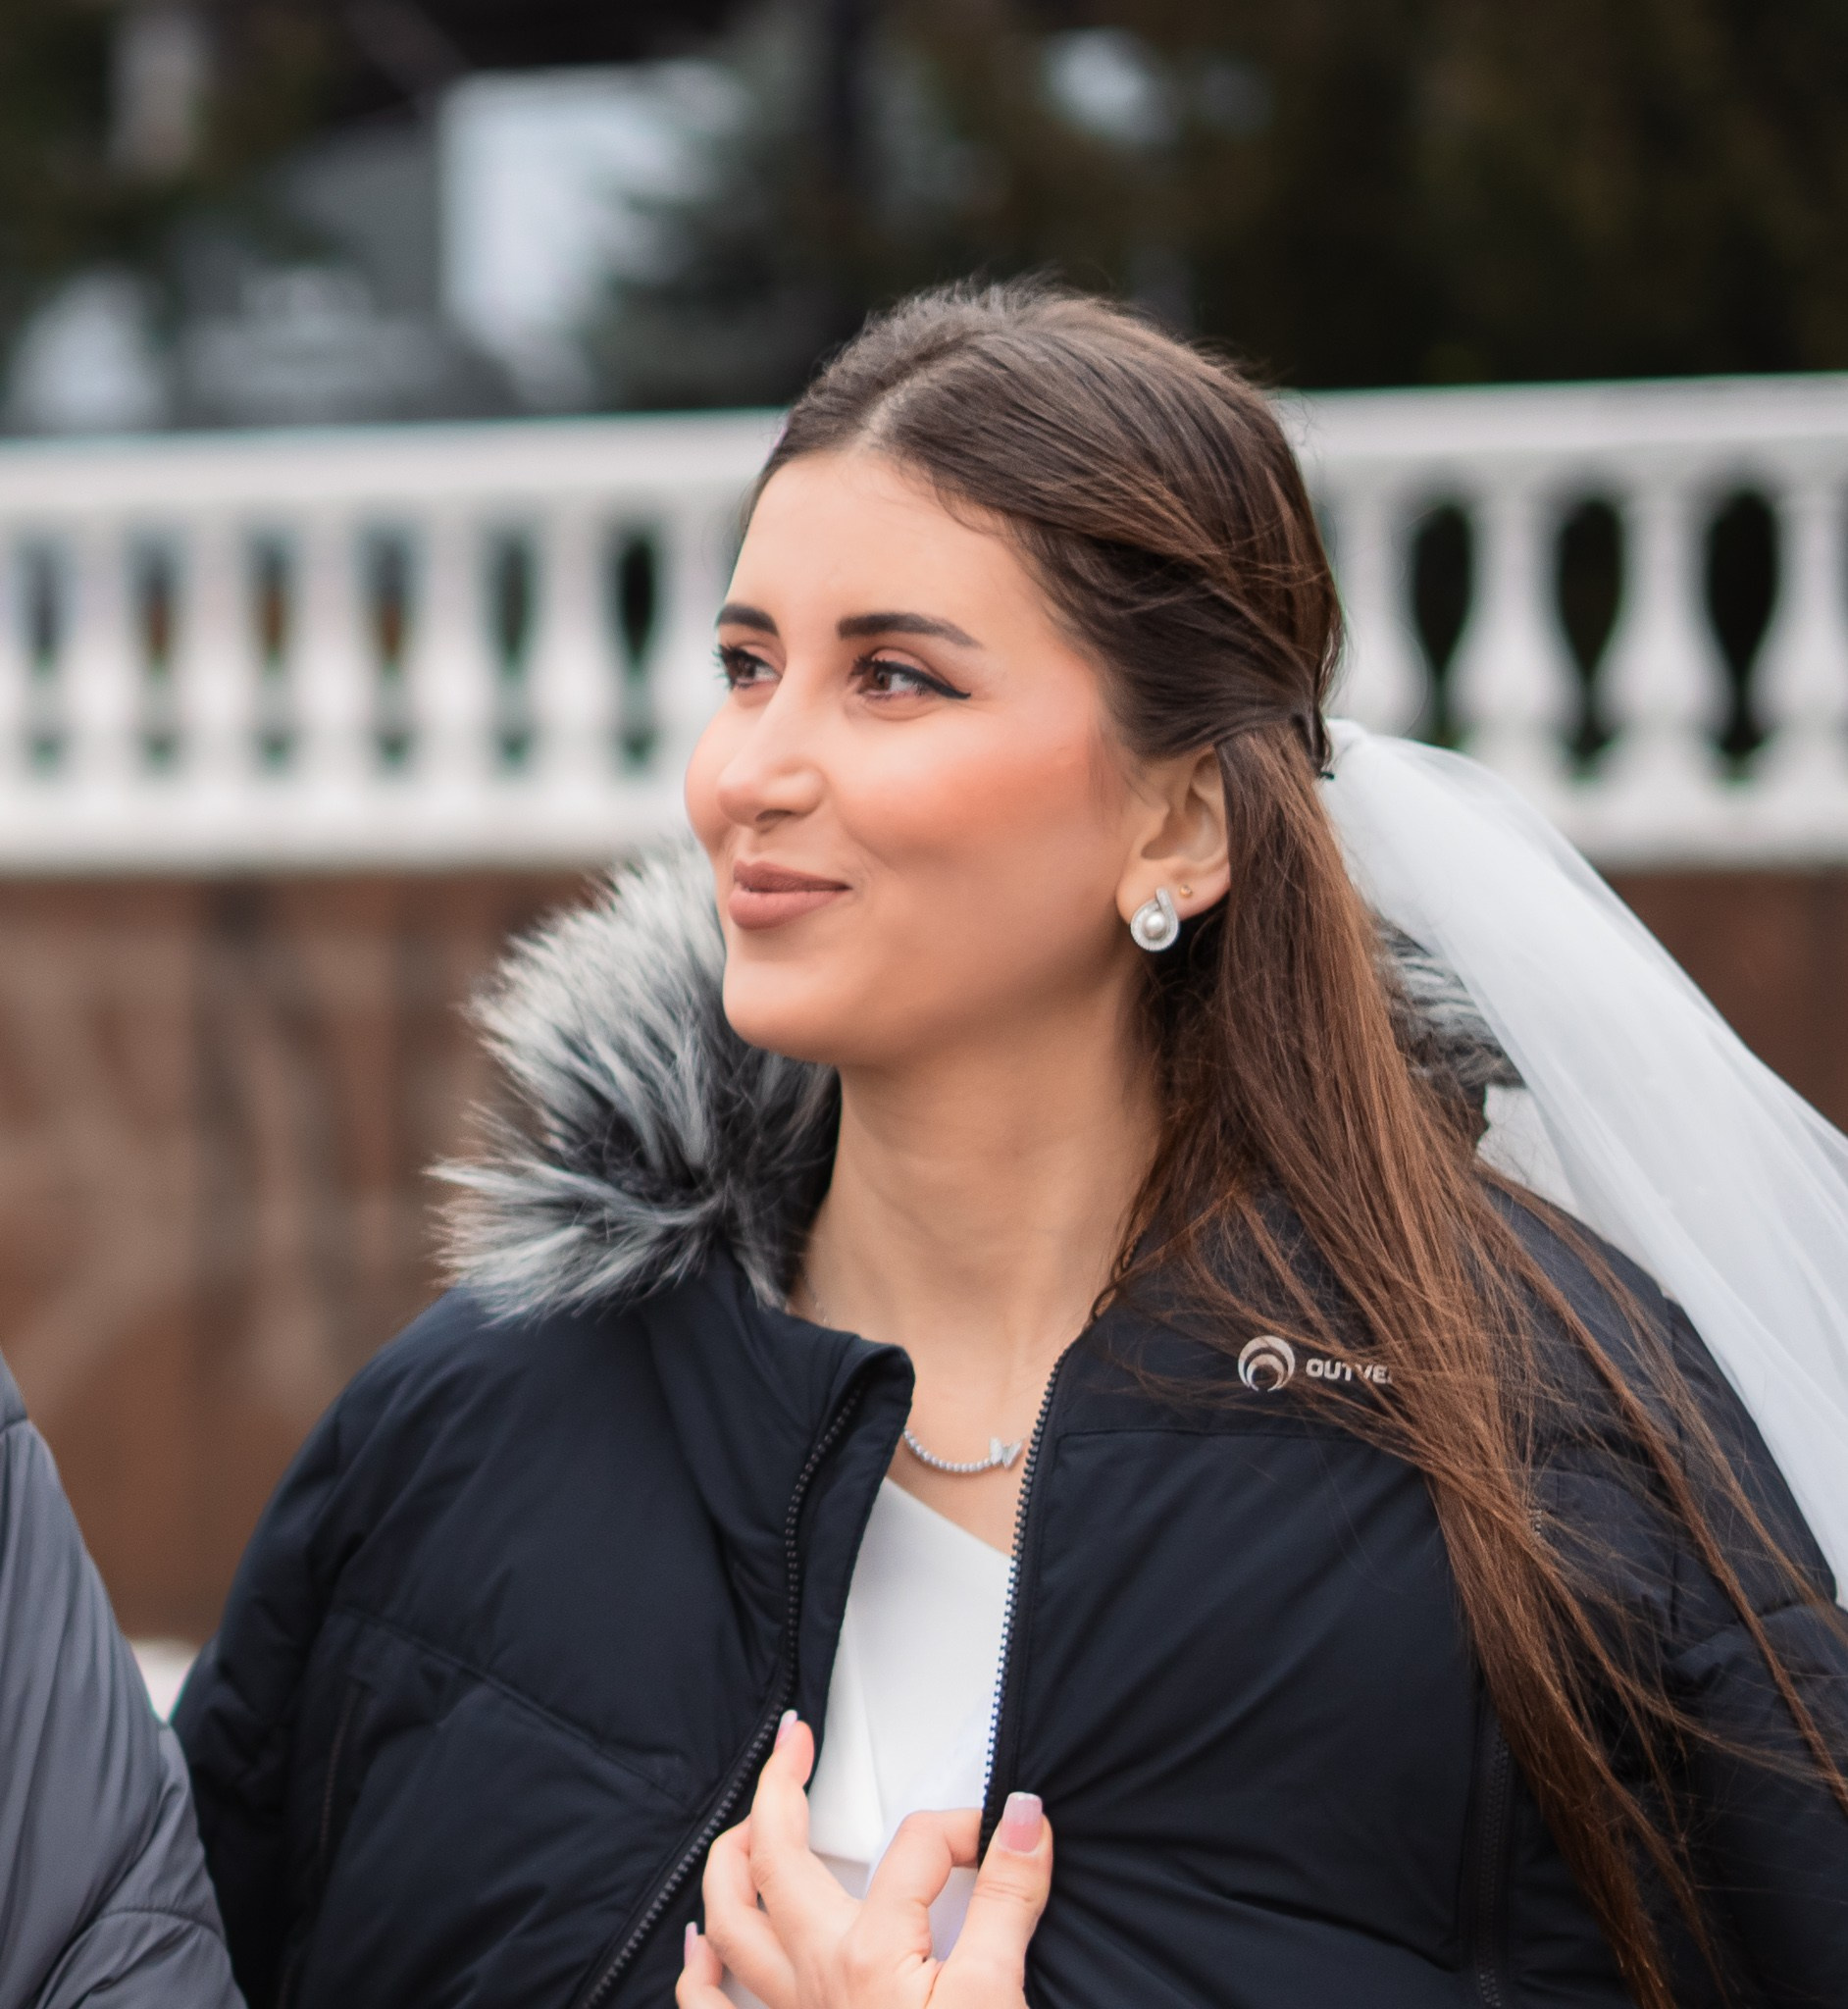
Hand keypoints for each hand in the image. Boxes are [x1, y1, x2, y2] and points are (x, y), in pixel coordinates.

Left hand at [677, 1712, 1052, 2008]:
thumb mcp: (998, 1998)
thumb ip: (1010, 1901)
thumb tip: (1023, 1817)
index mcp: (872, 1951)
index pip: (917, 1846)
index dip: (967, 1828)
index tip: (1008, 1838)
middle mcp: (817, 1974)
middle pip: (777, 1856)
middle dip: (781, 1786)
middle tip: (796, 1742)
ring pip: (729, 1919)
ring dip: (729, 1859)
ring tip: (743, 1818)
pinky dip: (700, 1968)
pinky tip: (700, 1944)